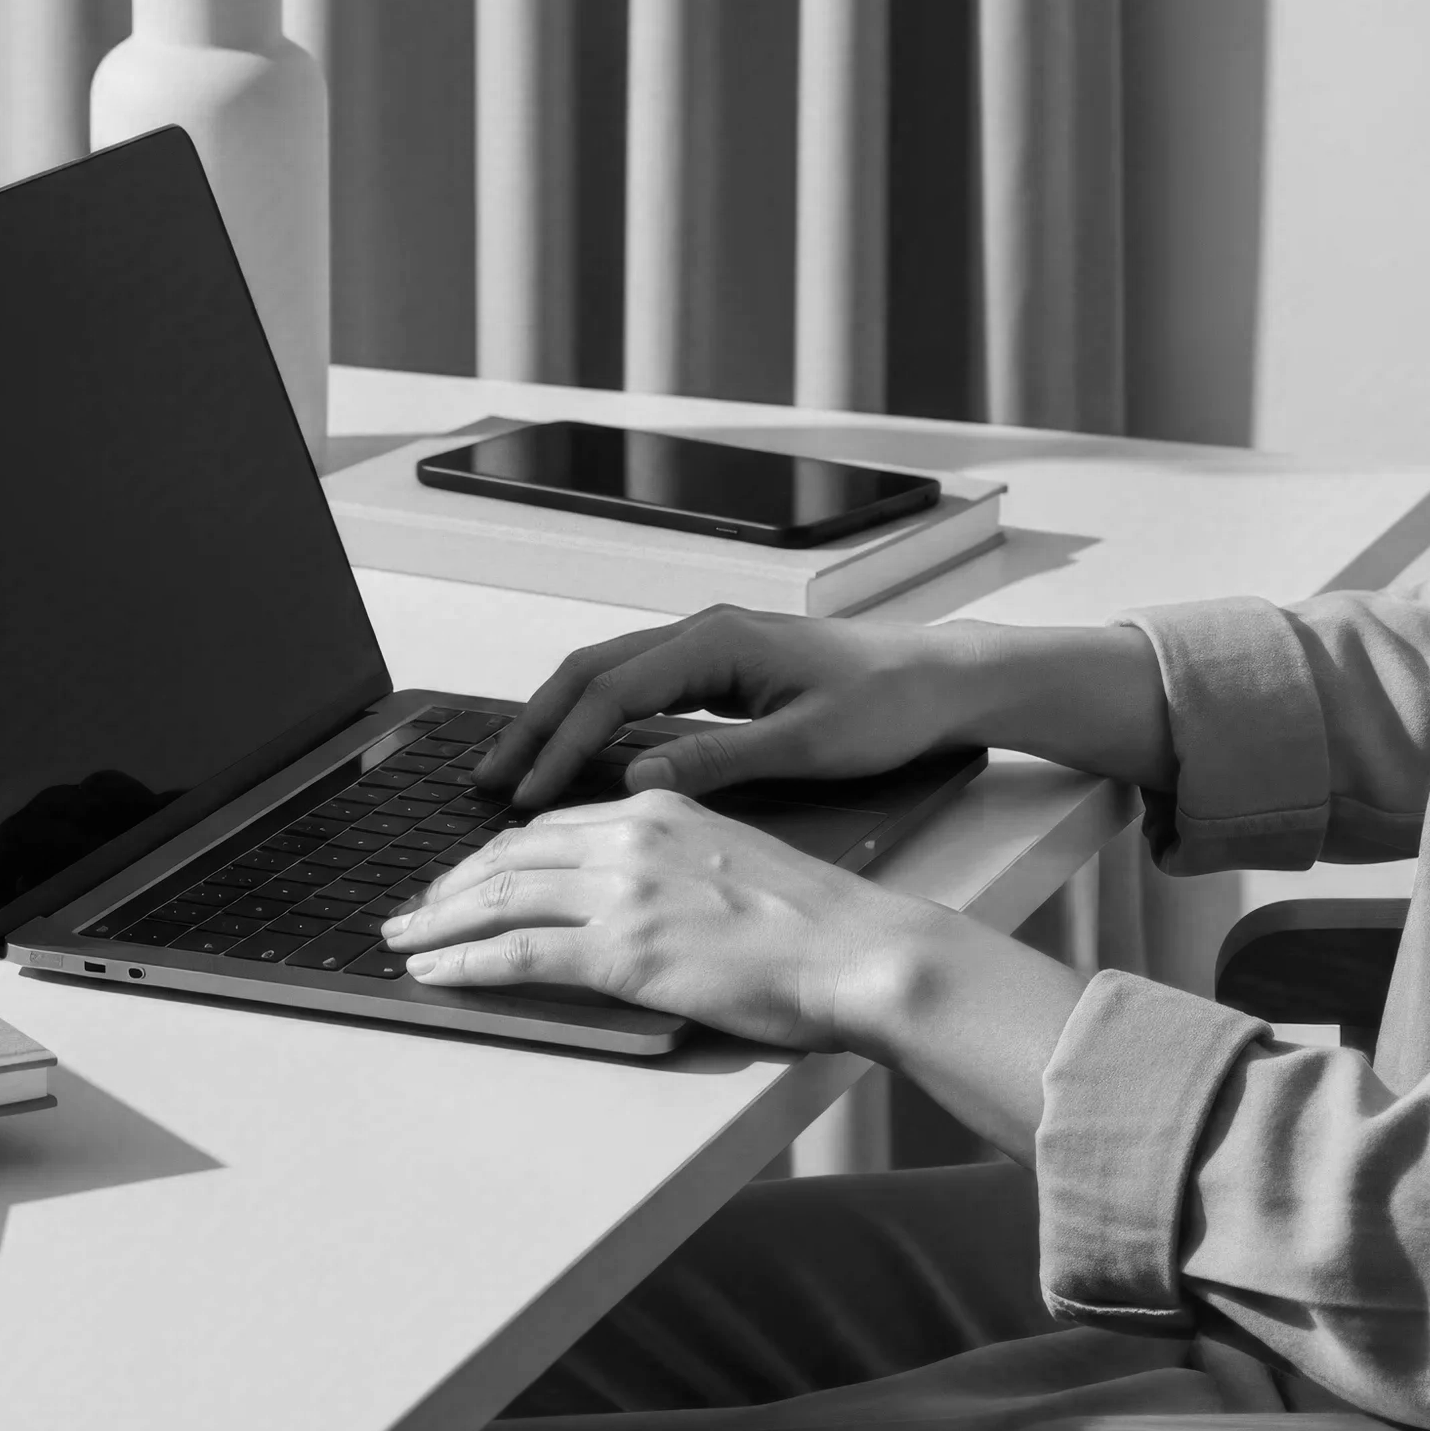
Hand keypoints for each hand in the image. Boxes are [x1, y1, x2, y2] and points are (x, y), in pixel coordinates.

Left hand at [381, 789, 959, 1052]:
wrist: (859, 950)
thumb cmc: (814, 923)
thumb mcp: (731, 860)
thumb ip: (671, 863)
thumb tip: (633, 894)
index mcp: (658, 809)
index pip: (549, 828)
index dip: (493, 857)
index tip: (463, 879)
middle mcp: (631, 837)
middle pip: (509, 856)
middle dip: (449, 885)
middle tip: (411, 910)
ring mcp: (624, 893)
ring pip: (500, 899)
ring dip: (439, 922)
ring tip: (403, 941)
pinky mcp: (625, 950)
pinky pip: (519, 954)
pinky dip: (466, 963)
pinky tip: (437, 974)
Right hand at [476, 606, 982, 806]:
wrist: (941, 680)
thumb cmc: (889, 708)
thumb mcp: (807, 743)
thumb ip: (719, 760)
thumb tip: (637, 779)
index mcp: (715, 643)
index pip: (610, 693)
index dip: (561, 745)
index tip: (526, 795)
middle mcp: (701, 635)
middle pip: (587, 673)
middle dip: (532, 725)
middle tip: (488, 779)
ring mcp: (707, 648)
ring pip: (605, 677)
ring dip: (555, 720)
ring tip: (514, 770)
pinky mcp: (718, 670)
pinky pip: (634, 689)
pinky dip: (592, 720)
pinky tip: (576, 756)